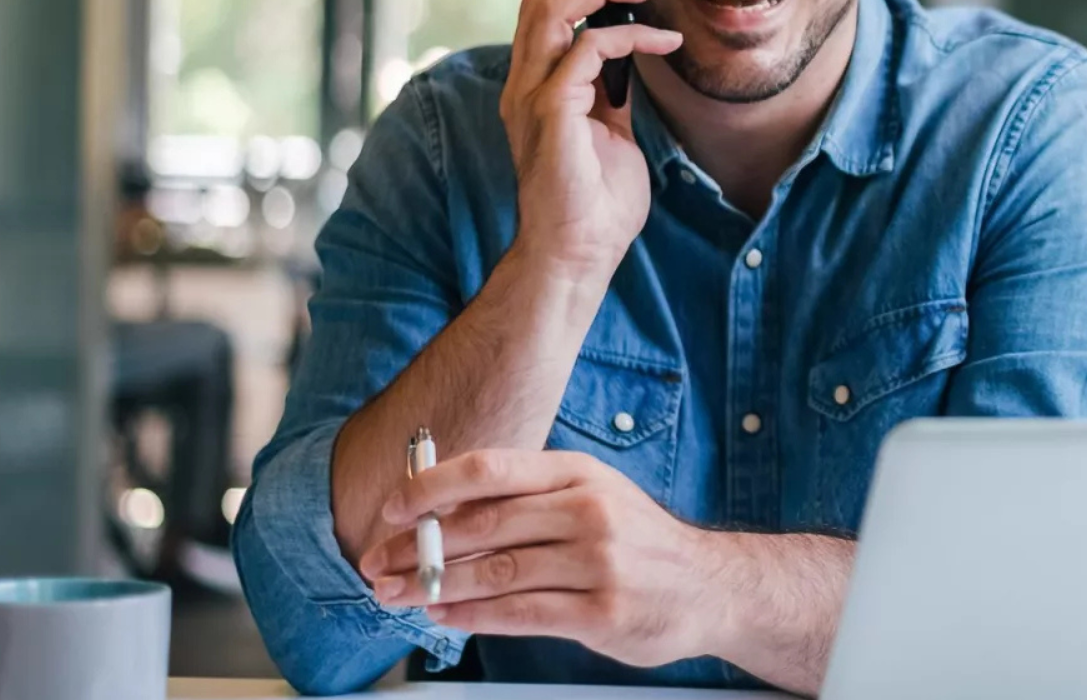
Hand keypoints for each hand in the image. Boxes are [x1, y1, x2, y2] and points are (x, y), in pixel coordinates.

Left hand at [361, 449, 717, 670]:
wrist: (708, 585)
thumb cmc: (636, 541)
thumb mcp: (590, 496)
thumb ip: (527, 500)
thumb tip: (444, 509)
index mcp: (578, 473)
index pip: (491, 469)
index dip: (431, 487)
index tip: (391, 509)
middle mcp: (588, 510)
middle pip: (483, 524)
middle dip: (419, 546)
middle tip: (378, 563)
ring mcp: (597, 562)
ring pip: (494, 572)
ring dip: (434, 586)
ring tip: (397, 594)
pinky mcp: (600, 611)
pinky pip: (519, 613)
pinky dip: (472, 617)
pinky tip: (444, 617)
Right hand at [502, 0, 682, 278]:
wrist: (580, 253)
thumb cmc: (597, 203)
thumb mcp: (610, 133)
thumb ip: (609, 95)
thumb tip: (629, 62)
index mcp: (535, 89)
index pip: (543, 14)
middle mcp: (524, 87)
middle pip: (538, 0)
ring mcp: (531, 98)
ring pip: (550, 12)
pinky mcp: (551, 112)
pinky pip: (584, 50)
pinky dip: (625, 37)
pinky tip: (663, 42)